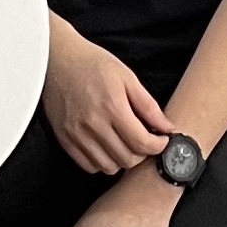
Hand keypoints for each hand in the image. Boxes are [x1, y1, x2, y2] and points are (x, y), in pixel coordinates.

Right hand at [41, 20, 172, 174]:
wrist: (58, 59)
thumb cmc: (93, 64)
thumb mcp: (127, 77)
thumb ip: (148, 106)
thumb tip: (167, 127)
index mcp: (112, 106)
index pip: (142, 143)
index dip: (158, 146)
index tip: (161, 141)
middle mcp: (93, 124)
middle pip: (127, 159)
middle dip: (142, 153)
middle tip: (144, 140)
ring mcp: (77, 134)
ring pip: (108, 167)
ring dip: (122, 159)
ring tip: (124, 143)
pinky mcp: (65, 139)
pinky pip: (88, 166)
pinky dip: (101, 162)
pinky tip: (106, 146)